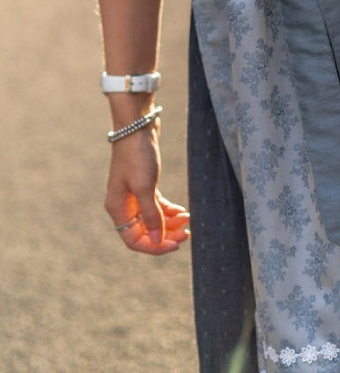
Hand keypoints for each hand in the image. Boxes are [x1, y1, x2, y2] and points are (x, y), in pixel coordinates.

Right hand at [105, 123, 189, 254]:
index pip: (135, 240)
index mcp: (118, 209)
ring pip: (153, 219)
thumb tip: (157, 241)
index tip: (176, 244)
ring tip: (188, 220)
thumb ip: (151, 216)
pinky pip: (157, 206)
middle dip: (166, 234)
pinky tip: (183, 211)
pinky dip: (169, 210)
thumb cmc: (138, 156)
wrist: (138, 125)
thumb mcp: (146, 188)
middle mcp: (124, 205)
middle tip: (187, 233)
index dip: (155, 246)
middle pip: (145, 231)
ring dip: (170, 222)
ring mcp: (134, 195)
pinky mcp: (144, 184)